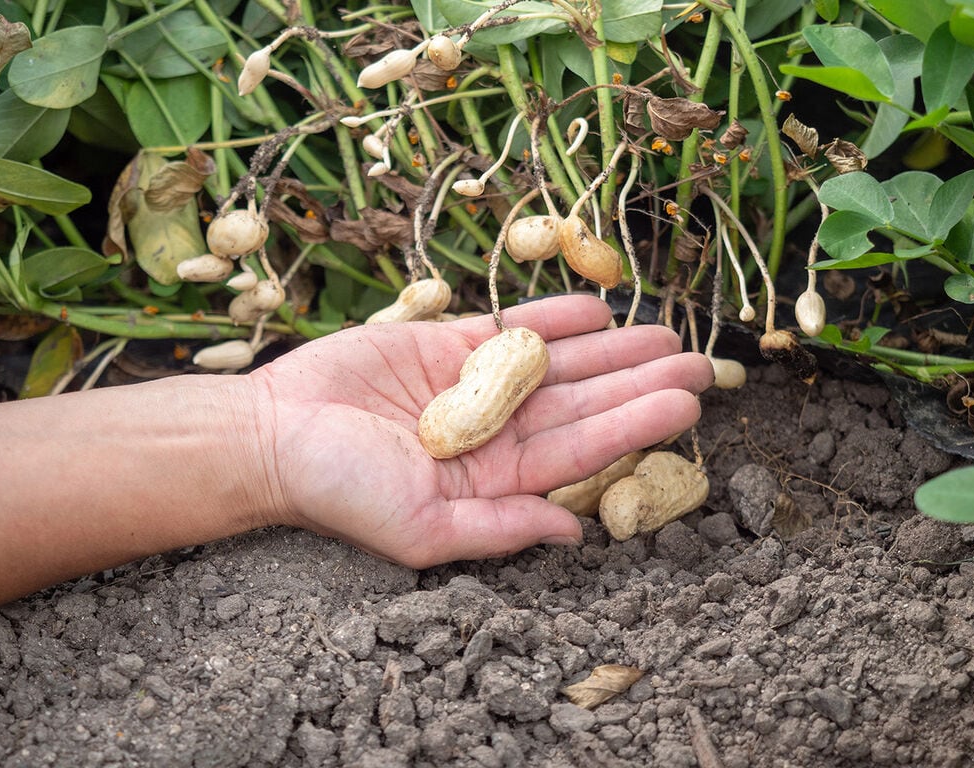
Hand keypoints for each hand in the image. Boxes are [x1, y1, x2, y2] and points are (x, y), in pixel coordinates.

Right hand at [248, 295, 713, 567]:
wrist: (272, 434)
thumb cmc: (340, 490)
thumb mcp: (422, 528)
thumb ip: (500, 531)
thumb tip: (576, 534)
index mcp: (496, 481)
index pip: (581, 450)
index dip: (635, 424)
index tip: (686, 402)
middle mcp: (495, 433)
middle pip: (583, 403)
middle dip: (640, 381)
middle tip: (701, 361)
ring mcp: (473, 385)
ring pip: (558, 363)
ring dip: (611, 348)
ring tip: (665, 331)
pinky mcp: (445, 345)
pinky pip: (508, 328)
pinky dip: (549, 317)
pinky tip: (596, 308)